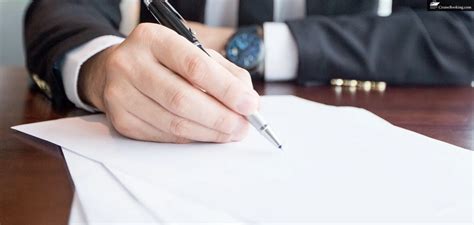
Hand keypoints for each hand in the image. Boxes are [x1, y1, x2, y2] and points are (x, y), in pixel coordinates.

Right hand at [78, 23, 258, 142]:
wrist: (116, 70)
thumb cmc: (163, 61)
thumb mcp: (193, 52)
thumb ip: (225, 73)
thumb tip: (249, 102)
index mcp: (153, 39)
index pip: (194, 66)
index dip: (226, 89)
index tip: (249, 105)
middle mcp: (130, 64)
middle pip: (181, 99)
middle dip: (220, 117)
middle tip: (242, 126)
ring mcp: (120, 94)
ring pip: (173, 123)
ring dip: (209, 133)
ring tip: (229, 132)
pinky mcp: (121, 120)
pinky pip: (164, 136)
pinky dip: (191, 138)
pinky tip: (205, 134)